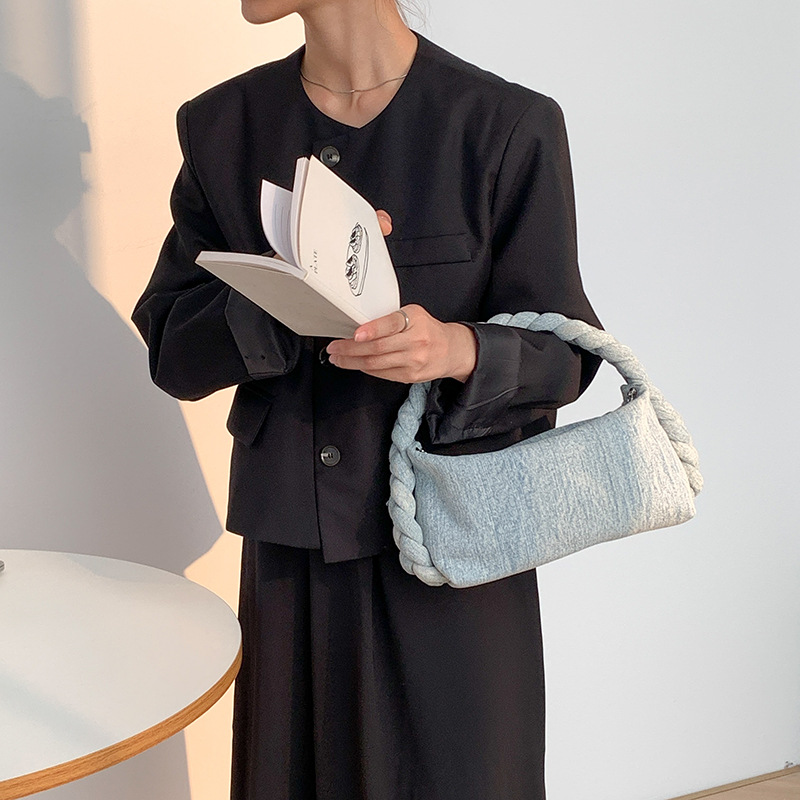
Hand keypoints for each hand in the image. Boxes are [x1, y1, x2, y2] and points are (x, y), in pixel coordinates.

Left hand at [325, 304, 477, 383]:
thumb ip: (390, 319)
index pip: (391, 324)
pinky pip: (381, 374)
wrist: (451, 350)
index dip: (371, 330)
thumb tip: (358, 327)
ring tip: (338, 358)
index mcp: (414, 320)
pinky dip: (365, 369)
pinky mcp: (410, 376)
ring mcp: (413, 361)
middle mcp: (416, 341)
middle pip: (377, 348)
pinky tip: (355, 364)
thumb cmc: (427, 329)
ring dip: (352, 362)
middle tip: (334, 348)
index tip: (355, 334)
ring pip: (376, 364)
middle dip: (350, 350)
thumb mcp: (413, 315)